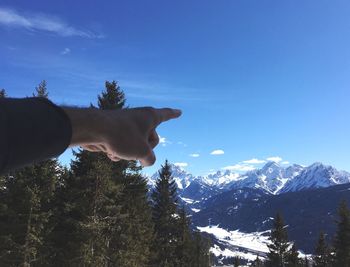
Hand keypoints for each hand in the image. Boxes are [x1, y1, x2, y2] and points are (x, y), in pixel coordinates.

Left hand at [65, 107, 181, 165]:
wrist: (92, 130)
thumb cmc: (121, 136)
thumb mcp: (143, 152)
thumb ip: (150, 159)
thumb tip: (145, 160)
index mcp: (150, 117)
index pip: (166, 115)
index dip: (173, 114)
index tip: (180, 112)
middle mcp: (138, 118)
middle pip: (151, 139)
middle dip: (144, 149)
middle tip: (136, 149)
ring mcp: (125, 124)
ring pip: (135, 145)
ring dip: (129, 153)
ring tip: (119, 151)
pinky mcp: (114, 132)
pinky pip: (123, 146)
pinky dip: (118, 152)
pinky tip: (109, 153)